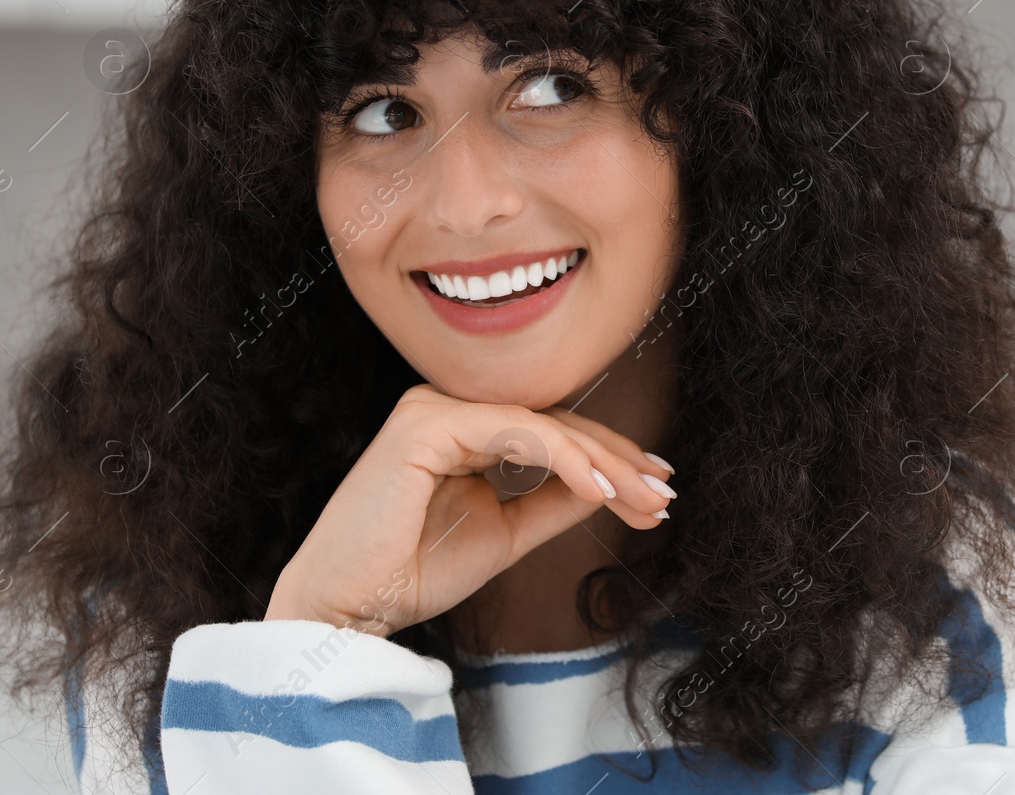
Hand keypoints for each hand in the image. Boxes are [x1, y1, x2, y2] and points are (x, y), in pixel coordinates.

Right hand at [264, 384, 675, 635]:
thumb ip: (553, 502)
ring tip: (644, 497)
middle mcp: (447, 407)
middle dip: (618, 460)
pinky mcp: (427, 422)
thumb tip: (610, 483)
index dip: (608, 458)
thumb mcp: (505, 533)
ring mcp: (435, 407)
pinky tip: (601, 489)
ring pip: (543, 423)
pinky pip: (517, 431)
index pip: (550, 432)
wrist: (350, 608)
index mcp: (461, 428)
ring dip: (603, 461)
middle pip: (554, 423)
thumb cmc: (412, 572)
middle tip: (664, 493)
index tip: (656, 489)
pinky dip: (567, 458)